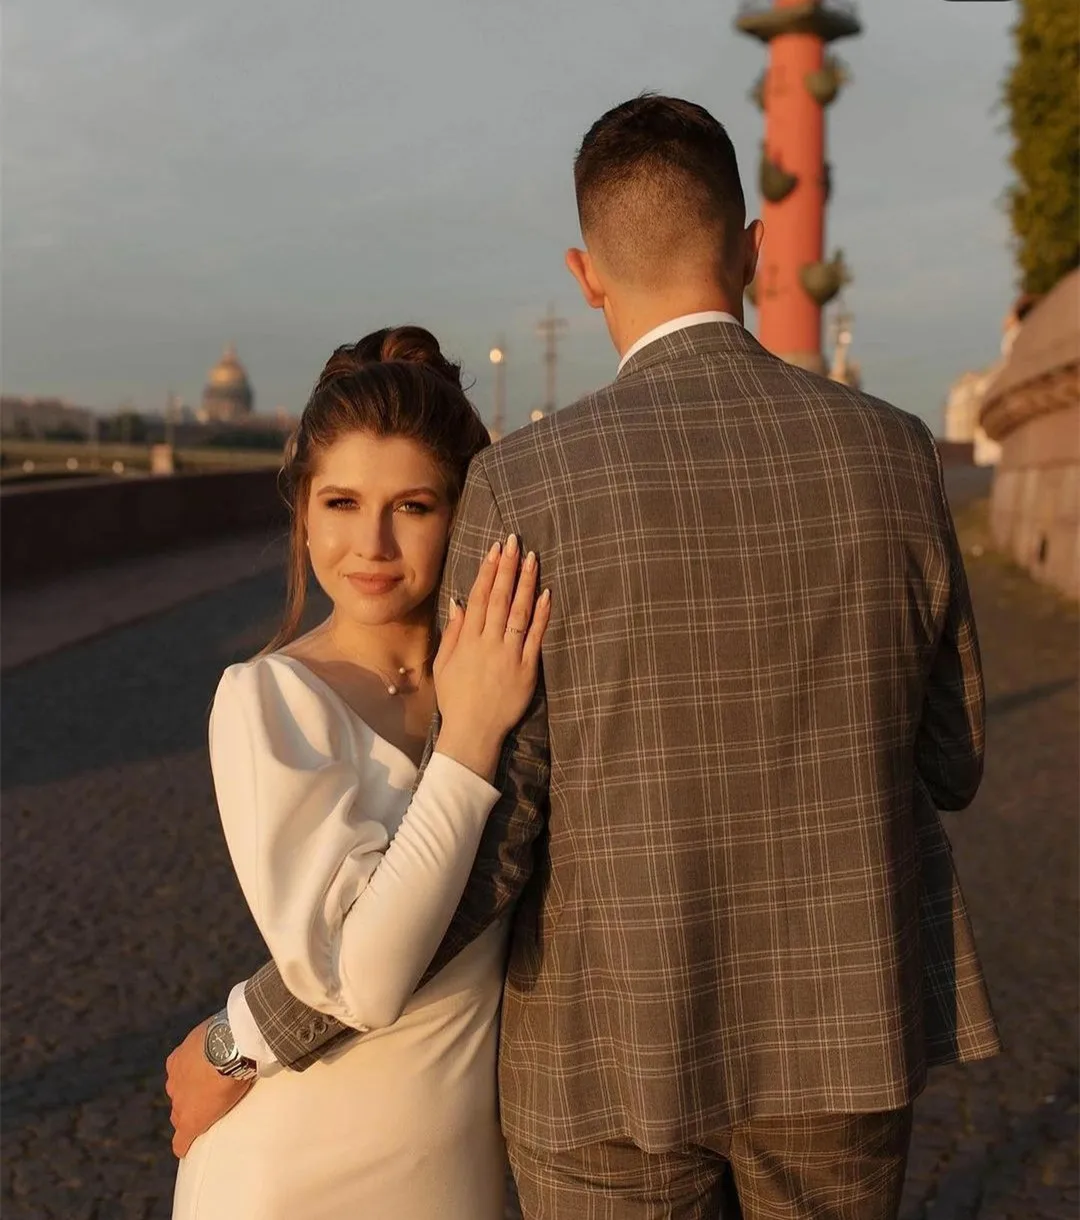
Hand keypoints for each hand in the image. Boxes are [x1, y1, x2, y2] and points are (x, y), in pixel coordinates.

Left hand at [165, 1019, 252, 1157]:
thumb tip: (241, 1026)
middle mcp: (174, 1081)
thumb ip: (220, 1035)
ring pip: (180, 1115)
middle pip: (178, 1096)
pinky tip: (187, 1149)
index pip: (180, 1075)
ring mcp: (180, 1102)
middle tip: (211, 1098)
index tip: (205, 1081)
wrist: (228, 1048)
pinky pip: (181, 1140)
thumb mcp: (219, 1029)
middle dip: (190, 1098)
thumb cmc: (229, 1033)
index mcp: (178, 1059)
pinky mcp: (190, 1121)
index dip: (193, 1080)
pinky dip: (184, 1144)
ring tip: (207, 1119)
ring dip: (191, 1116)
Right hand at [433, 534, 550, 780]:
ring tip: (532, 559)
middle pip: (500, 598)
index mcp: (468, 640)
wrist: (473, 732)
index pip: (479, 597)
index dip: (488, 571)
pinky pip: (536, 636)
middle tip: (515, 542)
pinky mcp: (527, 668)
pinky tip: (547, 593)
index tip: (495, 550)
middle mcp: (489, 642)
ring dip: (526, 583)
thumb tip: (458, 602)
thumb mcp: (444, 665)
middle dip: (508, 568)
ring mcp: (509, 654)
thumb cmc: (456, 700)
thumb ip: (453, 633)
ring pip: (519, 611)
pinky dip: (542, 614)